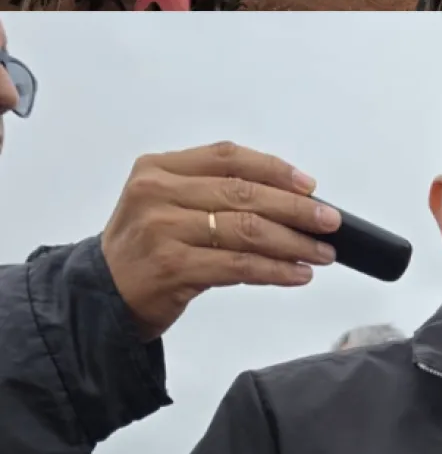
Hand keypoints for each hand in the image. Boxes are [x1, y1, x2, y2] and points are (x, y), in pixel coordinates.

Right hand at [99, 143, 338, 340]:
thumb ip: (215, 193)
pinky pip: (239, 265)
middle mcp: (156, 193)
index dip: (275, 169)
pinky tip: (298, 274)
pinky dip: (276, 270)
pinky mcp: (171, 267)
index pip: (229, 157)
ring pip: (247, 229)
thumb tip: (293, 199)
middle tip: (329, 221)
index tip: (310, 186)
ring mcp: (161, 230)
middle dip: (296, 208)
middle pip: (244, 193)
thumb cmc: (145, 249)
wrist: (99, 296)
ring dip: (294, 243)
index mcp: (158, 169)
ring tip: (322, 253)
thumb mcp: (167, 205)